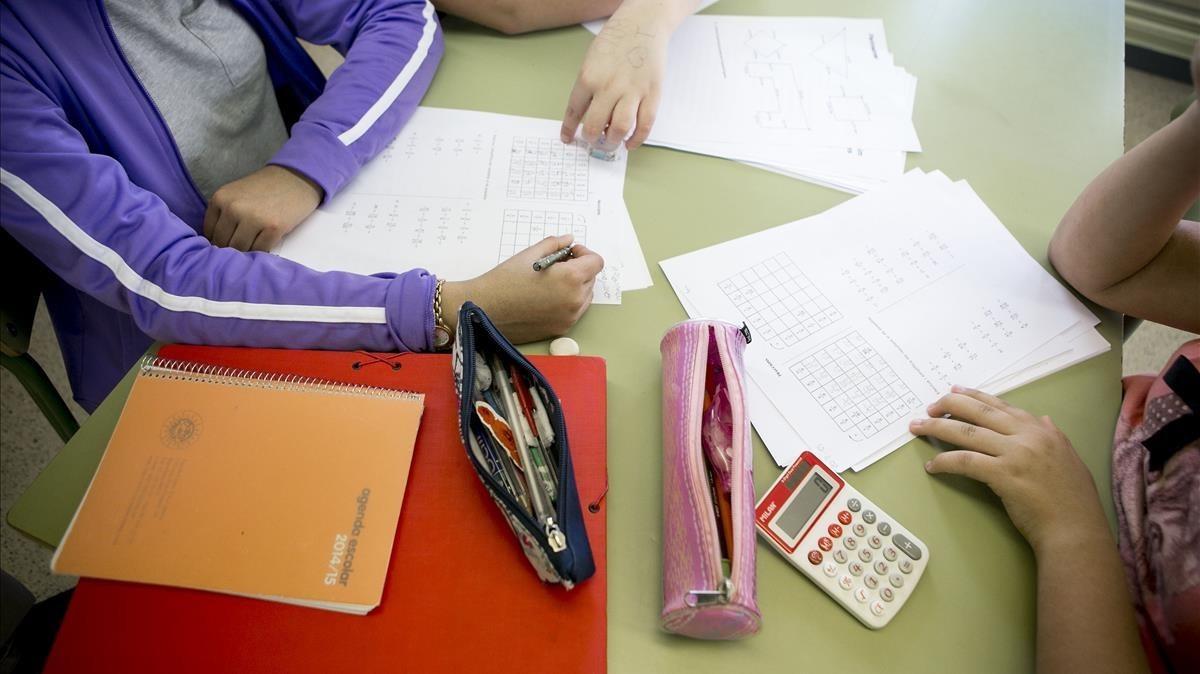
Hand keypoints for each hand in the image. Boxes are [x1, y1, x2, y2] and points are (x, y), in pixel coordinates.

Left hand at [204, 165, 322, 251]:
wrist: (295, 179)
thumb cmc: (264, 188)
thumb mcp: (235, 194)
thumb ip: (223, 213)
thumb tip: (215, 243)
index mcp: (220, 199)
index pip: (209, 232)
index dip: (218, 240)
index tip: (228, 242)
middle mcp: (233, 208)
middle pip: (224, 243)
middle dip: (231, 248)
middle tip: (242, 247)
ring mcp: (253, 219)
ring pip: (241, 249)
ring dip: (246, 251)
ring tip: (253, 245)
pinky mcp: (273, 228)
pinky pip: (260, 250)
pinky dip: (262, 251)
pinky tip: (265, 243)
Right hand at [439, 234, 603, 342]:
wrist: (485, 309)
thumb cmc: (505, 280)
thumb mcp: (530, 254)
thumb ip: (555, 244)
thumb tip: (569, 240)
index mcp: (571, 279)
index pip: (596, 262)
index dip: (584, 253)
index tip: (569, 253)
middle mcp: (575, 300)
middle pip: (591, 279)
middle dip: (579, 268)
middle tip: (557, 264)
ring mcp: (569, 318)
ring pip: (585, 296)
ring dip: (576, 286)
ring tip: (551, 281)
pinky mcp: (560, 329)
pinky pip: (574, 311)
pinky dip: (567, 301)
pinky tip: (546, 296)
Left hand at [560, 2, 671, 151]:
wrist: (643, 24)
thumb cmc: (616, 41)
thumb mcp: (592, 61)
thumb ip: (589, 89)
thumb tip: (589, 117)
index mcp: (589, 77)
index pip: (574, 111)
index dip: (569, 129)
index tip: (568, 139)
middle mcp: (609, 86)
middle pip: (594, 125)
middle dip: (591, 140)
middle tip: (593, 142)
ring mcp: (632, 91)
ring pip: (619, 128)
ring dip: (612, 142)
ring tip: (610, 143)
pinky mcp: (652, 94)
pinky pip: (645, 124)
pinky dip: (637, 139)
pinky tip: (630, 142)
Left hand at [910, 386, 1108, 553]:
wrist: (1075, 529)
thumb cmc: (1073, 500)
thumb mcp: (1069, 458)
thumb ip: (1054, 436)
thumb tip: (1043, 420)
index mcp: (1041, 430)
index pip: (1000, 406)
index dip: (974, 397)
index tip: (954, 391)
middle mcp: (1027, 436)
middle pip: (979, 412)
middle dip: (948, 405)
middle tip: (928, 408)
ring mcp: (1015, 454)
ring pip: (966, 432)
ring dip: (936, 428)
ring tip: (917, 428)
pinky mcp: (1003, 474)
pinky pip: (965, 461)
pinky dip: (944, 462)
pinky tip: (932, 466)